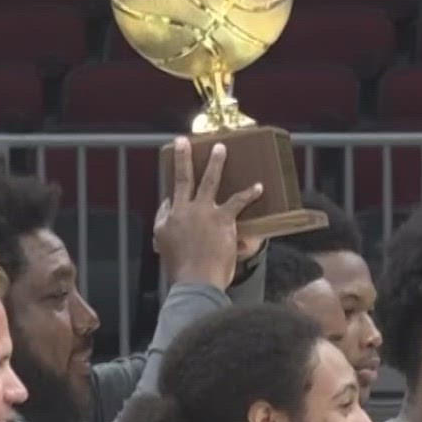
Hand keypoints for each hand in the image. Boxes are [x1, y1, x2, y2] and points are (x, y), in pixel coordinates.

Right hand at [153, 136, 264, 289]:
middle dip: (184, 157)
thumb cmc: (180, 267)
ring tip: (221, 148)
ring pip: (210, 181)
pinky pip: (237, 201)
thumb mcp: (163, 244)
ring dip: (216, 163)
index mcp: (170, 217)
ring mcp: (204, 212)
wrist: (196, 280)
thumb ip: (163, 224)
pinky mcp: (223, 219)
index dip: (173, 178)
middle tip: (184, 141)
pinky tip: (258, 186)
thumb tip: (167, 208)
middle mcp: (185, 209)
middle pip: (184, 178)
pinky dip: (249, 194)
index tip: (177, 162)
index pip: (171, 193)